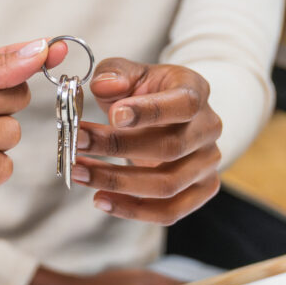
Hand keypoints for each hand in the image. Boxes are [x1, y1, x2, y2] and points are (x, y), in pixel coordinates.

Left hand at [71, 58, 223, 224]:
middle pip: (169, 148)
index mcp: (195, 91)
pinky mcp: (201, 190)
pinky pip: (169, 211)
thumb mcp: (130, 73)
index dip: (150, 112)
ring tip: (79, 172)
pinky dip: (132, 210)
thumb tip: (104, 85)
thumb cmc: (146, 91)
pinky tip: (101, 200)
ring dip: (118, 182)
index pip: (183, 104)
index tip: (113, 116)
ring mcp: (208, 163)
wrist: (170, 114)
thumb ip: (114, 73)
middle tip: (77, 143)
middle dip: (117, 147)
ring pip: (167, 185)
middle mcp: (208, 128)